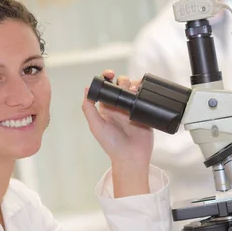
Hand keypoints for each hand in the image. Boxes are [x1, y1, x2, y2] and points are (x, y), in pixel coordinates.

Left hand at [82, 70, 152, 196]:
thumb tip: (86, 89)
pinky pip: (144, 98)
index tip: (110, 74)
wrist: (131, 156)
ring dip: (133, 85)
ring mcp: (132, 108)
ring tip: (134, 91)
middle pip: (121, 85)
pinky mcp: (143, 112)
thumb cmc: (111, 144)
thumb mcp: (96, 126)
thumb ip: (89, 109)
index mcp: (106, 107)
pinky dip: (144, 92)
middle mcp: (119, 106)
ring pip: (133, 89)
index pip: (106, 88)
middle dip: (123, 81)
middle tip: (124, 87)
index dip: (107, 78)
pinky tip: (142, 93)